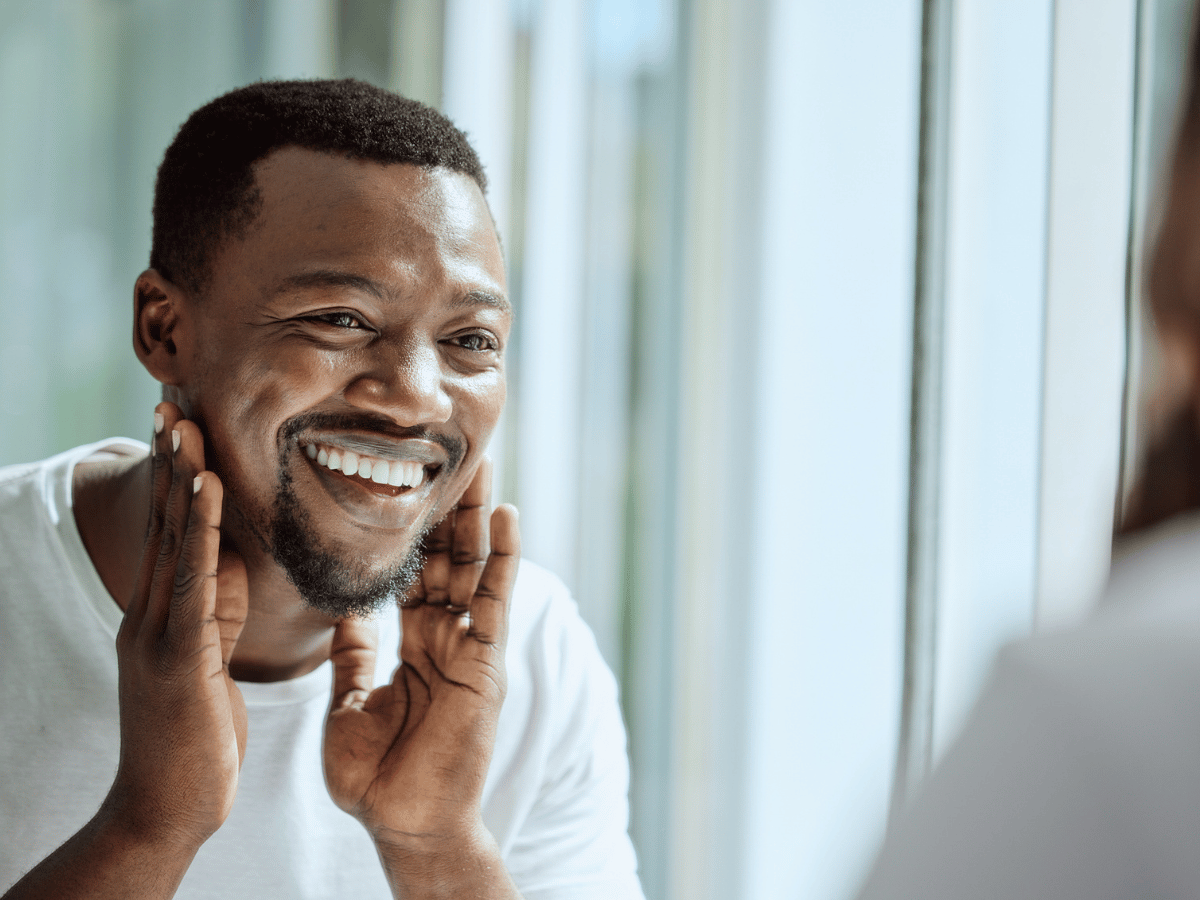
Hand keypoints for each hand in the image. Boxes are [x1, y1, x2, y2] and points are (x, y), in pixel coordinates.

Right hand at [105, 402, 249, 851]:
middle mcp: (152, 613)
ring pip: (173, 540)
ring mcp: (159, 632)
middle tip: (174, 397)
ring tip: (183, 421)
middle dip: (172, 460)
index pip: (173, 533)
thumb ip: (215, 610)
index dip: (179, 477)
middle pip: (166, 523)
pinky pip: (193, 581)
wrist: (166, 808)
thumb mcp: (207, 661)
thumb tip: (231, 564)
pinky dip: (200, 530)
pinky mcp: (178, 657)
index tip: (185, 424)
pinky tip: (206, 487)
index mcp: (163, 614)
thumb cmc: (194, 736)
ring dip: (180, 477)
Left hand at [323, 458, 519, 853]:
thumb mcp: (349, 705)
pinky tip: (504, 515)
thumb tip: (342, 614)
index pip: (412, 575)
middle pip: (447, 560)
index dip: (408, 533)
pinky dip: (503, 559)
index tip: (400, 486)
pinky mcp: (486, 663)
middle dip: (446, 511)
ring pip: (475, 569)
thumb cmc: (376, 777)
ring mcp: (469, 649)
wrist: (403, 825)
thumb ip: (353, 656)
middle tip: (444, 456)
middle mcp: (445, 639)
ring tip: (478, 465)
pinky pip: (496, 602)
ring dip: (477, 517)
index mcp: (413, 646)